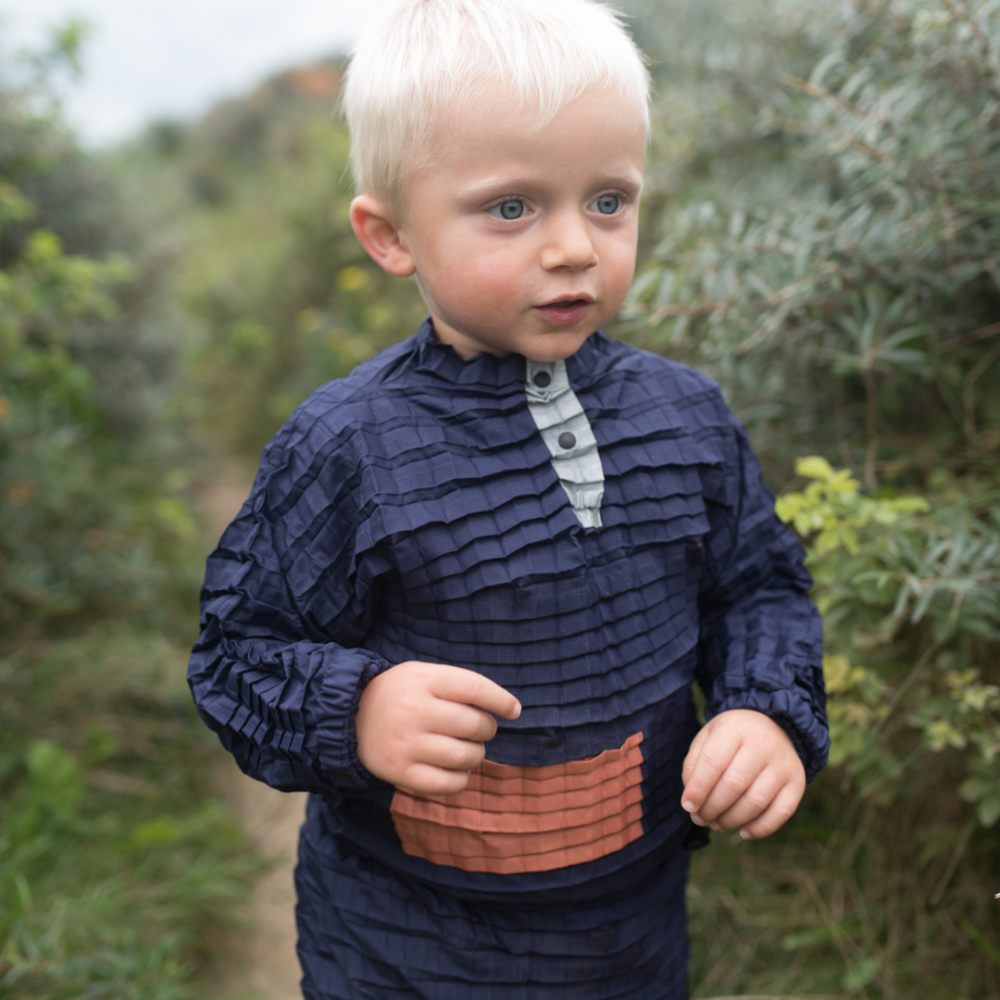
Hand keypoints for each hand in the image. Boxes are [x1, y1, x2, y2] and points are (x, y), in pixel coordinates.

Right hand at [356, 660, 520, 794]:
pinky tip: (457, 769)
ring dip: (477, 755)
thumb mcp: (423, 675)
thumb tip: (508, 708)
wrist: (350, 716)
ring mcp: (406, 744)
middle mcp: (414, 711)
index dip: (500, 700)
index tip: (514, 710)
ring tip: (468, 749)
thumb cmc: (401, 694)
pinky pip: (447, 784)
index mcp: (423, 681)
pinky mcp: (400, 772)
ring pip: (465, 756)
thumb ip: (460, 685)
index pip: (474, 688)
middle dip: (486, 729)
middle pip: (474, 725)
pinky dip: (462, 778)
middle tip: (479, 729)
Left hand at [680, 709, 804, 840]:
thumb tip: (692, 801)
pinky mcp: (797, 781)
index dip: (698, 788)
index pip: (713, 762)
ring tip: (716, 824)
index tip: (687, 806)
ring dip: (731, 821)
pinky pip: (781, 813)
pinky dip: (760, 829)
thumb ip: (694, 765)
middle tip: (699, 818)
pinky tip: (742, 832)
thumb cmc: (731, 737)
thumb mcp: (708, 737)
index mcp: (735, 728)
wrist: (773, 724)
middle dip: (712, 808)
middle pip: (734, 785)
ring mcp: (783, 763)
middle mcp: (763, 744)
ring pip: (756, 802)